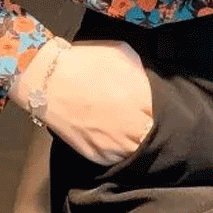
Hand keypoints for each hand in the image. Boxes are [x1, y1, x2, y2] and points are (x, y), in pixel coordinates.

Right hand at [15, 39, 154, 165]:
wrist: (49, 81)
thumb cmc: (85, 62)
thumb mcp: (121, 53)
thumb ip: (141, 71)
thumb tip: (150, 84)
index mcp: (142, 102)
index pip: (164, 116)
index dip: (159, 110)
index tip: (151, 106)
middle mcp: (131, 128)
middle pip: (153, 136)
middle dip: (149, 126)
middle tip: (139, 116)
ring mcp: (114, 146)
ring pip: (137, 151)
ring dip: (135, 141)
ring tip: (125, 126)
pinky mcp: (97, 156)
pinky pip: (116, 158)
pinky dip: (117, 149)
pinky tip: (110, 134)